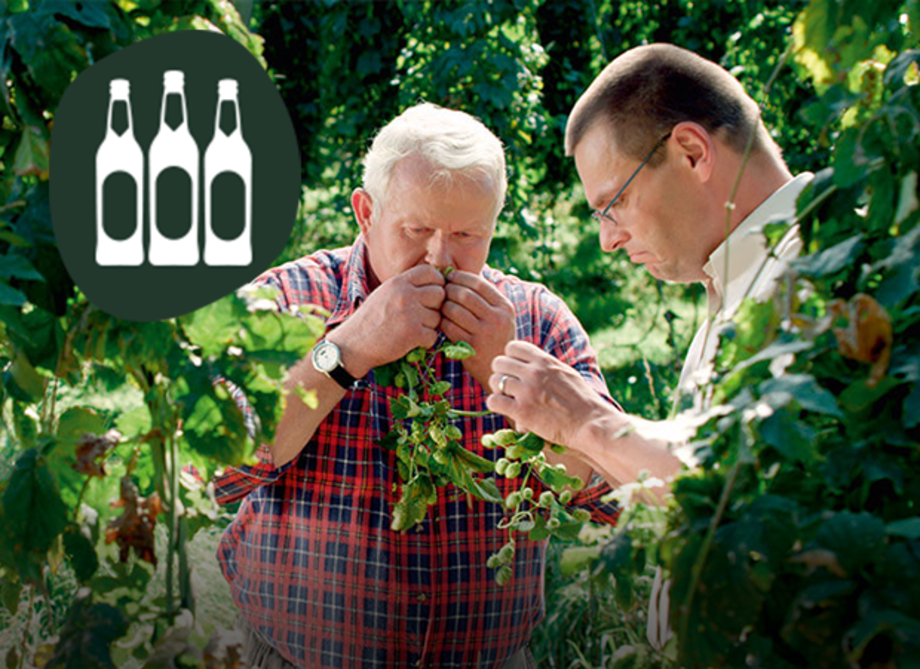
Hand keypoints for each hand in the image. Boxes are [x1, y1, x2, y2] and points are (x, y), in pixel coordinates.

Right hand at [330, 265, 444, 375]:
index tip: (431, 295)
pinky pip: (433, 336)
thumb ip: (406, 286)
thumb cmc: (370, 320)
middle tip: (422, 316)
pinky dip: (425, 341)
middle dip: (435, 306)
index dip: (436, 283)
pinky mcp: (412, 333)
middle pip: (440, 294)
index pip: (430, 272)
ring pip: (438, 317)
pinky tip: (411, 341)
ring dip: (429, 326)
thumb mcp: (385, 293)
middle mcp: (405, 294)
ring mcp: (410, 314)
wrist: (352, 344)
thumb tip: (434, 282)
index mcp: (398, 282)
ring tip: (411, 330)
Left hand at [440, 270, 516, 388]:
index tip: (449, 277)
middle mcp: (497, 318)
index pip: (478, 283)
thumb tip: (461, 276)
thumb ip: (486, 299)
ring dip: (443, 306)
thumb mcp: (500, 317)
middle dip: (448, 290)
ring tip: (440, 306)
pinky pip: (448, 327)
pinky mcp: (471, 347)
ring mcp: (484, 333)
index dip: (460, 277)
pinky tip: (439, 321)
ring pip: (454, 310)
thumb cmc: (495, 339)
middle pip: (464, 295)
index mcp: (504, 307)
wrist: (499, 369)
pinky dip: (441, 322)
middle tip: (440, 291)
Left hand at [486, 340, 613, 449]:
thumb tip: (528, 365)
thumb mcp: (565, 373)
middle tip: (508, 386)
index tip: (515, 370)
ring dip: (497, 390)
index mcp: (545, 361)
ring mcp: (526, 391)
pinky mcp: (522, 411)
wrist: (591, 423)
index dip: (510, 358)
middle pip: (499, 362)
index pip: (512, 347)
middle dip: (500, 373)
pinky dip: (496, 404)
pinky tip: (505, 409)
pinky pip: (494, 401)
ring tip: (507, 399)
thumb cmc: (583, 401)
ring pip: (494, 381)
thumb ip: (546, 366)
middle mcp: (533, 372)